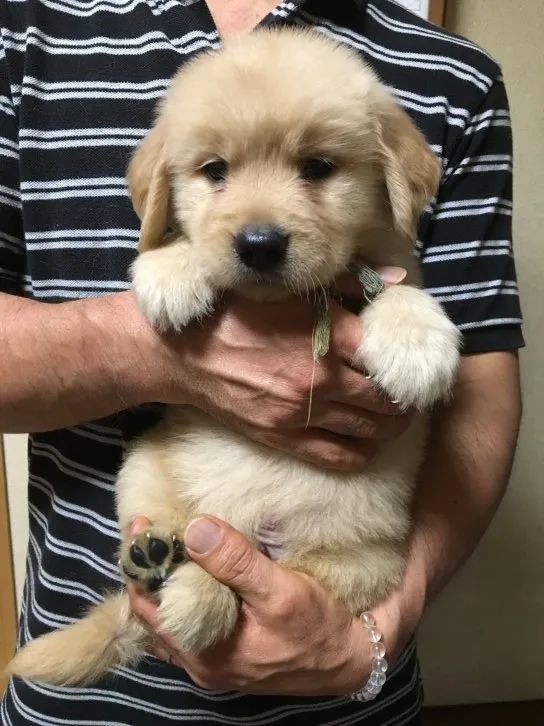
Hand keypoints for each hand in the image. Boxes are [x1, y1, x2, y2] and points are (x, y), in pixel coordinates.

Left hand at [128, 515, 424, 695]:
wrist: (349, 657)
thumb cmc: (318, 626)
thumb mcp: (280, 591)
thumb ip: (236, 562)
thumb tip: (194, 529)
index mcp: (205, 653)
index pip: (150, 608)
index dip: (141, 564)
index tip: (141, 523)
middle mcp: (200, 662)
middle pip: (154, 613)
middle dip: (147, 570)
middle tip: (148, 527)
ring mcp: (211, 659)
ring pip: (168, 618)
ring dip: (161, 582)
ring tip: (163, 542)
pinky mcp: (225, 651)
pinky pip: (186, 623)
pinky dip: (179, 595)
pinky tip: (188, 570)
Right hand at [150, 266, 409, 470]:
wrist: (184, 352)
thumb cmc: (237, 313)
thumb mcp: (291, 288)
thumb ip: (348, 284)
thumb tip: (396, 279)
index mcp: (329, 336)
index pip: (389, 357)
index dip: (405, 364)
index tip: (410, 364)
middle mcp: (321, 379)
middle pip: (388, 400)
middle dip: (405, 399)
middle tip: (408, 394)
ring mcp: (302, 413)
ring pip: (371, 431)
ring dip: (391, 426)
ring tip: (394, 417)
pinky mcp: (284, 437)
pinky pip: (340, 456)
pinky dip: (363, 452)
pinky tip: (368, 443)